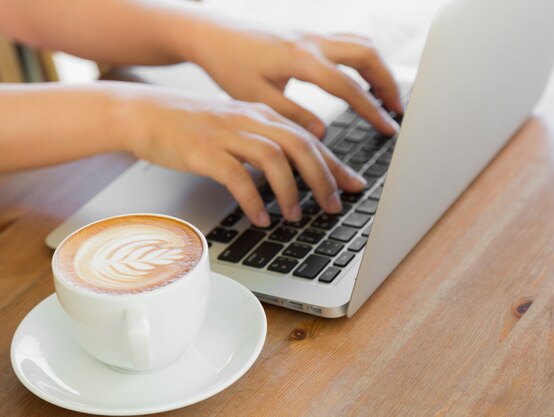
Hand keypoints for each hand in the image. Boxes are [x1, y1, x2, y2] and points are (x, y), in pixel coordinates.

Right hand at [124, 86, 365, 225]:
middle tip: (334, 205)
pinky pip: (237, 176)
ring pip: (274, 159)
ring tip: (296, 216)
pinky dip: (253, 199)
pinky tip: (261, 218)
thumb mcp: (236, 125)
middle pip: (300, 146)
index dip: (335, 164)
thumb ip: (265, 141)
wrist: (145, 113)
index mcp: (262, 114)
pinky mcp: (204, 151)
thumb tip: (296, 168)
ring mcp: (227, 134)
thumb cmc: (191, 124)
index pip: (309, 138)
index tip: (353, 185)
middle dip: (324, 178)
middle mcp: (250, 120)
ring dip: (291, 191)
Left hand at [186, 23, 403, 137]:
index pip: (348, 87)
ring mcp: (313, 35)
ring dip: (380, 69)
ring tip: (388, 97)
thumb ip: (291, 116)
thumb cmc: (229, 65)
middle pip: (367, 55)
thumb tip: (323, 135)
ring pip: (362, 44)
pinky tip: (365, 77)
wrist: (213, 34)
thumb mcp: (256, 98)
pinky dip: (366, 59)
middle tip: (397, 111)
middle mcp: (312, 41)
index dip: (372, 110)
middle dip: (388, 84)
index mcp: (300, 59)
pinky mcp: (310, 35)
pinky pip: (349, 41)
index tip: (388, 129)